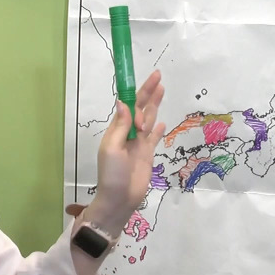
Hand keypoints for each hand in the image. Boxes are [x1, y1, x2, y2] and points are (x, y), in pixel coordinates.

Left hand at [88, 70, 165, 231]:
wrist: (120, 199)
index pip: (128, 105)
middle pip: (141, 108)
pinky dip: (158, 129)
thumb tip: (122, 102)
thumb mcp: (113, 147)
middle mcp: (128, 133)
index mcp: (117, 130)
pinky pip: (154, 138)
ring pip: (149, 119)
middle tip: (158, 76)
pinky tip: (162, 122)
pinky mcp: (147, 154)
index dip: (137, 92)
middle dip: (148, 92)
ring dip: (154, 104)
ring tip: (161, 89)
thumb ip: (121, 126)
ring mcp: (139, 144)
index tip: (146, 79)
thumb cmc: (112, 173)